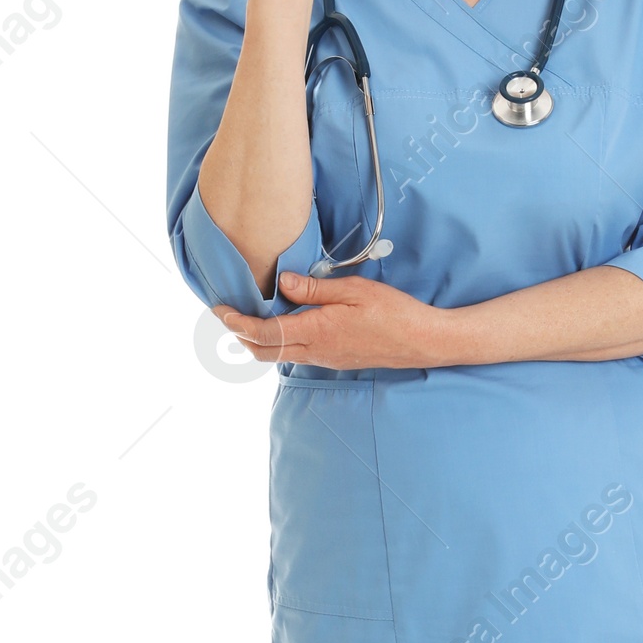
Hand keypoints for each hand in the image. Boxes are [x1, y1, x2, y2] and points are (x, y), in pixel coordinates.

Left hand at [213, 271, 451, 370]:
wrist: (422, 341)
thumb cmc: (393, 312)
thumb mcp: (353, 291)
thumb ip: (314, 290)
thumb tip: (283, 283)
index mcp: (316, 332)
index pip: (264, 333)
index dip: (237, 324)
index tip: (220, 311)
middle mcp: (316, 351)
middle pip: (264, 351)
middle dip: (240, 335)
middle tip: (227, 315)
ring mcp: (325, 358)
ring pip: (279, 354)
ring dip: (259, 339)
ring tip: (248, 318)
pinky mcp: (335, 359)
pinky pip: (297, 353)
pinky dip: (279, 341)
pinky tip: (283, 325)